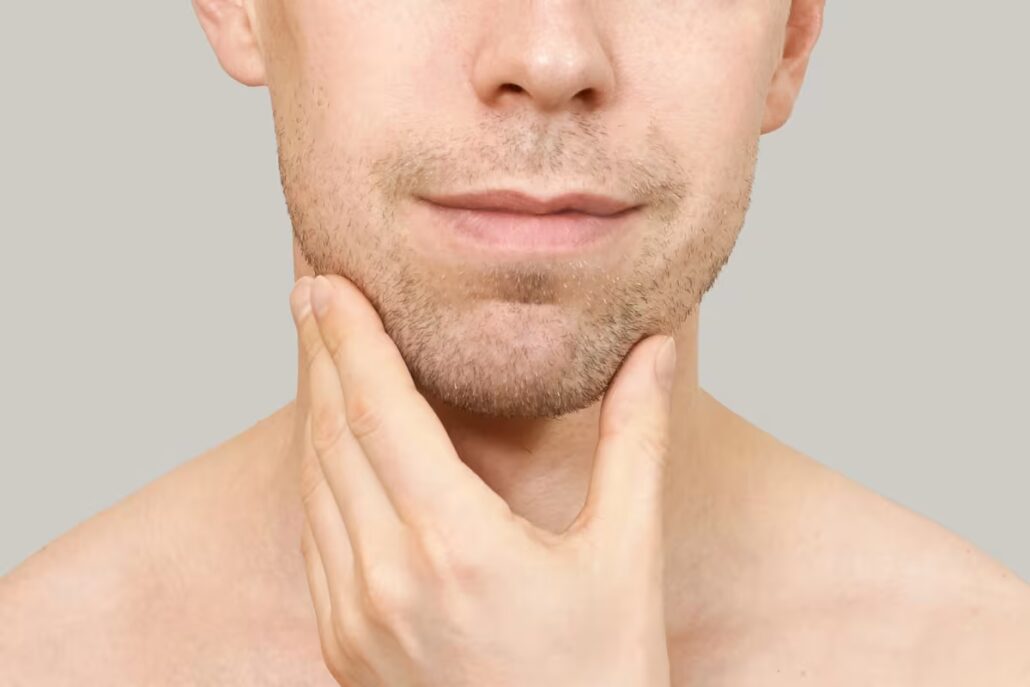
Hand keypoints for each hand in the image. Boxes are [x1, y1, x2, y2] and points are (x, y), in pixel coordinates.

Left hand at [289, 273, 677, 686]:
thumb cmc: (601, 680)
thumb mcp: (627, 556)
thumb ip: (633, 441)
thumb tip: (653, 350)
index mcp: (455, 546)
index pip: (379, 411)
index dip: (348, 337)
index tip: (326, 280)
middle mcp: (386, 579)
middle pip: (330, 435)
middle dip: (317, 354)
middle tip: (310, 291)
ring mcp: (354, 617)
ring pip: (312, 483)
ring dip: (310, 408)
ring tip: (316, 350)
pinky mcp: (343, 644)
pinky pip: (314, 534)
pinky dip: (317, 471)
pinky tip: (329, 443)